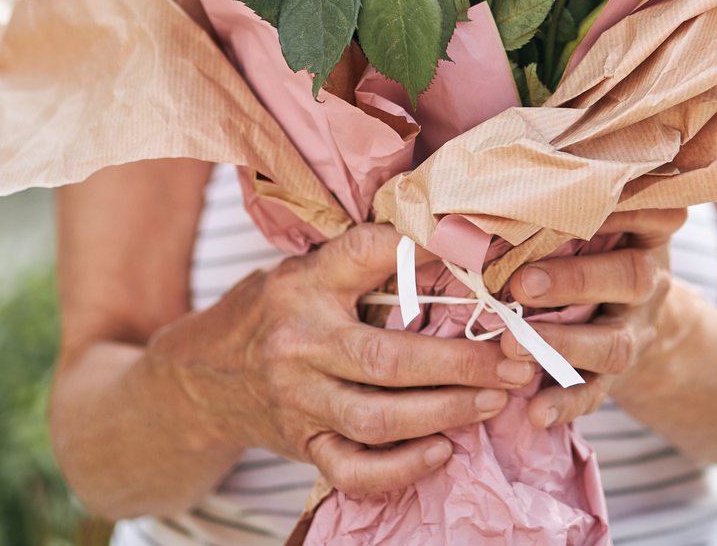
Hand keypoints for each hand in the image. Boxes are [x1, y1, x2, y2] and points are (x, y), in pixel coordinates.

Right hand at [150, 223, 532, 492]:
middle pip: (388, 359)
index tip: (478, 256)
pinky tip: (443, 450)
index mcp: (302, 284)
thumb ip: (362, 263)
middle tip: (514, 361)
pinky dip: (403, 468)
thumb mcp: (304, 268)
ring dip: (446, 413)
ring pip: (378, 419)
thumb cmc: (272, 310)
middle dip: (461, 363)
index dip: (422, 250)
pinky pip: (355, 470)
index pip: (365, 254)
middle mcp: (297, 343)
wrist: (201, 375)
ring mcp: (297, 401)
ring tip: (495, 402)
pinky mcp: (300, 445)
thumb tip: (448, 245)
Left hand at [501, 208, 694, 428]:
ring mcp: (637, 330)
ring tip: (514, 347)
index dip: (623, 210)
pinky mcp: (618, 376)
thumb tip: (486, 186)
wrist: (641, 323)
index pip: (651, 213)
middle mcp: (649, 280)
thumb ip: (563, 211)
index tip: (579, 203)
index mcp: (647, 233)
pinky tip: (537, 411)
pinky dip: (565, 403)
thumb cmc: (596, 254)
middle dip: (576, 281)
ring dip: (563, 346)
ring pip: (613, 343)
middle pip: (630, 277)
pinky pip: (597, 393)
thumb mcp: (600, 225)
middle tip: (522, 285)